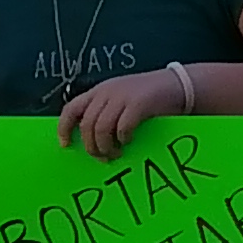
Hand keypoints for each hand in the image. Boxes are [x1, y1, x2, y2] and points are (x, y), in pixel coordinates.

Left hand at [59, 67, 190, 156]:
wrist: (177, 84)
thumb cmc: (149, 98)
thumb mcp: (121, 99)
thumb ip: (106, 112)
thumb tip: (91, 141)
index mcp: (99, 91)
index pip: (71, 108)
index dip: (64, 128)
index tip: (65, 145)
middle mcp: (107, 92)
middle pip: (87, 124)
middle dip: (91, 146)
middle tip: (101, 158)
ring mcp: (122, 96)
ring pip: (101, 128)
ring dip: (105, 147)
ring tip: (115, 154)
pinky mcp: (138, 103)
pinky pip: (122, 127)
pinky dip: (123, 138)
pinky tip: (129, 141)